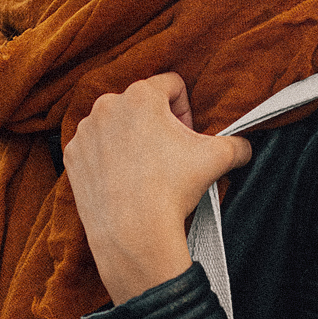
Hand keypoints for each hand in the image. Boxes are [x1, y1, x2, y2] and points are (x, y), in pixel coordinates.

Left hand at [63, 73, 250, 304]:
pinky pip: (94, 149)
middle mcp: (107, 105)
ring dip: (131, 141)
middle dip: (157, 126)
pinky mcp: (73, 157)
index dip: (186, 110)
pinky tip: (122, 181)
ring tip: (144, 172)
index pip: (172, 85)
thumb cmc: (173, 191)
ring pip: (116, 125)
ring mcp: (86, 132)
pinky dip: (108, 160)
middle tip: (168, 157)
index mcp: (141, 95)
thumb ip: (237, 144)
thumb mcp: (217, 159)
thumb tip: (245, 147)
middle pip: (141, 105)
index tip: (187, 137)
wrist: (134, 233)